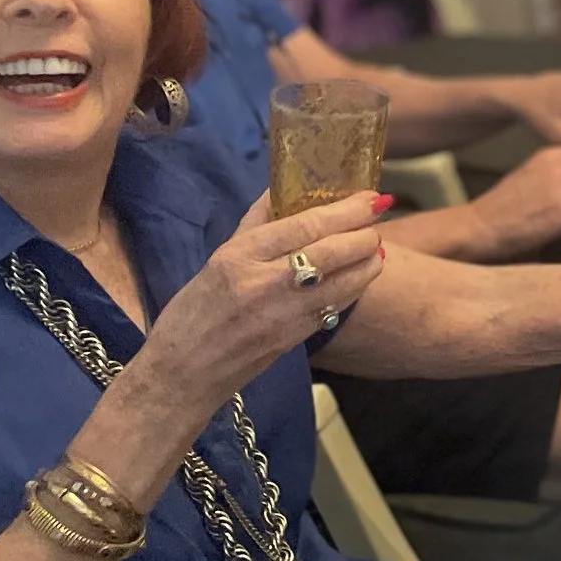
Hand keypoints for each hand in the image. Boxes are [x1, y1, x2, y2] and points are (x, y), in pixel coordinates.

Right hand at [137, 192, 386, 411]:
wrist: (185, 371)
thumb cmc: (196, 310)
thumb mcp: (218, 257)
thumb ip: (255, 223)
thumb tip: (281, 189)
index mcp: (241, 257)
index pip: (306, 225)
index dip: (345, 210)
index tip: (369, 197)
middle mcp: (266, 283)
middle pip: (333, 251)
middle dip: (364, 232)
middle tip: (375, 219)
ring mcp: (286, 314)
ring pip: (345, 281)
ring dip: (368, 261)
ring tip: (373, 246)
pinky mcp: (298, 338)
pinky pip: (338, 305)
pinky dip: (356, 286)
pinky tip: (361, 274)